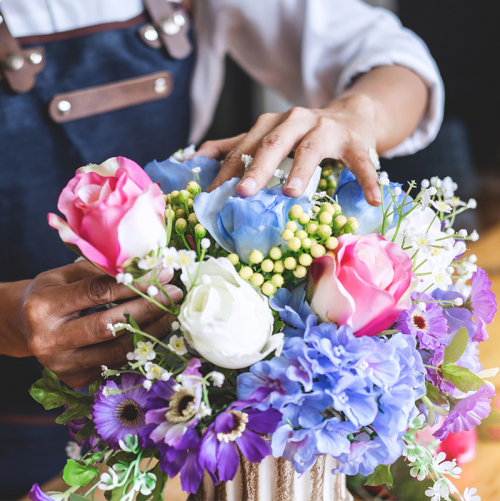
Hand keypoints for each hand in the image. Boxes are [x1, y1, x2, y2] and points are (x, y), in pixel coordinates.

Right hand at [0, 260, 181, 387]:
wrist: (24, 325)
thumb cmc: (51, 292)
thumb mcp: (67, 273)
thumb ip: (103, 271)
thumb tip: (151, 269)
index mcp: (44, 306)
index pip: (99, 293)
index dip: (136, 283)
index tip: (164, 275)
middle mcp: (49, 340)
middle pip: (110, 325)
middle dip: (149, 308)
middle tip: (174, 295)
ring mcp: (61, 365)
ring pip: (117, 350)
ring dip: (151, 331)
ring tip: (172, 314)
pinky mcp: (74, 379)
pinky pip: (115, 364)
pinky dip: (138, 348)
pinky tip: (155, 333)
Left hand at [196, 95, 380, 205]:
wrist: (351, 114)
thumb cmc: (304, 133)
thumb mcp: (269, 135)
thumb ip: (236, 145)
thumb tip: (196, 157)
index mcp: (271, 123)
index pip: (244, 147)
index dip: (226, 170)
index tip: (210, 196)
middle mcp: (296, 121)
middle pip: (273, 143)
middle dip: (257, 167)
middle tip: (243, 192)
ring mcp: (327, 129)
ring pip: (311, 148)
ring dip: (301, 170)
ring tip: (291, 194)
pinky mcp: (355, 140)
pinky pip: (361, 161)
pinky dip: (366, 179)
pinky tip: (372, 199)